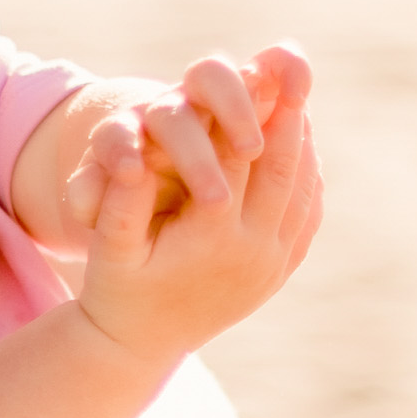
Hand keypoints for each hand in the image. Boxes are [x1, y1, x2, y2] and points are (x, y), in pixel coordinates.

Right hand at [71, 47, 320, 371]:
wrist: (138, 347)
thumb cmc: (116, 289)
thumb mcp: (109, 247)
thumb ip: (121, 198)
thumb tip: (135, 150)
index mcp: (211, 238)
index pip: (240, 159)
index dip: (250, 111)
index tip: (261, 71)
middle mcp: (252, 251)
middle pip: (284, 170)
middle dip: (291, 117)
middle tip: (298, 72)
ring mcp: (272, 265)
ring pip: (302, 191)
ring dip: (304, 144)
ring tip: (302, 102)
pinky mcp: (279, 272)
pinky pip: (306, 216)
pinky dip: (308, 178)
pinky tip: (301, 150)